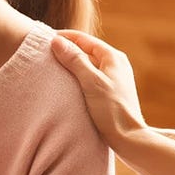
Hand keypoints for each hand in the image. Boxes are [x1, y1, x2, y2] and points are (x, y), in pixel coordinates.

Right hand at [51, 29, 148, 145]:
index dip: (64, 37)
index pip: (84, 39)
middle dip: (66, 50)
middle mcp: (116, 64)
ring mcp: (114, 78)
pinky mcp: (111, 91)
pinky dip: (78, 76)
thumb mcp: (90, 82)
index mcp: (113, 57)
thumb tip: (56, 41)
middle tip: (45, 52)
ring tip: (52, 66)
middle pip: (86, 50)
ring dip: (71, 63)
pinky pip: (91, 77)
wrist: (129, 137)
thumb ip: (74, 60)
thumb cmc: (111, 110)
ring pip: (88, 64)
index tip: (45, 39)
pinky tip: (67, 83)